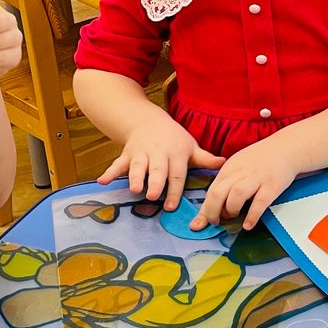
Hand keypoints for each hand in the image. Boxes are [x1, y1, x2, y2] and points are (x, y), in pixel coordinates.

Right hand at [99, 116, 223, 210]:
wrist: (148, 120)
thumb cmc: (173, 138)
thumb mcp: (190, 146)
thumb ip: (205, 158)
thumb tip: (225, 163)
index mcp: (176, 153)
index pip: (177, 174)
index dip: (174, 190)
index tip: (171, 206)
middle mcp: (158, 153)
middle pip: (157, 169)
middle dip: (155, 182)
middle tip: (152, 196)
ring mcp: (141, 153)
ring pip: (138, 165)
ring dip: (135, 177)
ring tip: (134, 189)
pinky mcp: (127, 154)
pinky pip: (117, 163)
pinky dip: (110, 172)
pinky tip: (102, 182)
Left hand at [194, 135, 302, 230]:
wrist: (287, 147)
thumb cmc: (262, 159)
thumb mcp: (239, 165)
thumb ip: (226, 182)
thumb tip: (212, 204)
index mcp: (230, 168)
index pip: (211, 189)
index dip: (205, 208)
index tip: (199, 223)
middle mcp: (241, 172)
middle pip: (218, 192)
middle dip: (212, 211)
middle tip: (216, 221)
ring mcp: (257, 178)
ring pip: (236, 194)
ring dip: (231, 209)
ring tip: (233, 216)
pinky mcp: (273, 185)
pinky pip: (260, 202)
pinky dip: (252, 215)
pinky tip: (248, 225)